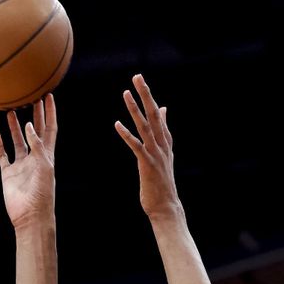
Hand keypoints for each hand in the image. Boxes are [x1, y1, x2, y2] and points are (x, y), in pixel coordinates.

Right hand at [0, 94, 57, 229]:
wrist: (30, 215)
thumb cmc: (42, 193)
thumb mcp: (44, 166)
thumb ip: (37, 145)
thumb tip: (30, 125)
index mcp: (47, 155)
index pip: (49, 129)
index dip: (50, 113)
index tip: (49, 96)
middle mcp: (34, 158)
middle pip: (34, 131)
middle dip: (34, 115)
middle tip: (31, 97)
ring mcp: (21, 165)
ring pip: (18, 141)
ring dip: (15, 127)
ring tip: (11, 111)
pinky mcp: (8, 173)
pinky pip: (2, 155)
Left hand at [115, 74, 180, 219]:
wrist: (166, 206)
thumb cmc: (161, 182)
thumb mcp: (163, 154)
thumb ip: (162, 132)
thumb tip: (163, 111)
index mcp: (165, 142)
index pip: (157, 114)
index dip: (149, 96)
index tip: (140, 80)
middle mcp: (162, 145)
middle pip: (153, 114)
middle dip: (145, 95)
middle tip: (137, 77)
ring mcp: (156, 154)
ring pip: (145, 126)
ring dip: (135, 109)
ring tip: (126, 93)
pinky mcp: (148, 164)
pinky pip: (136, 146)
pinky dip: (127, 135)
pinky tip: (117, 124)